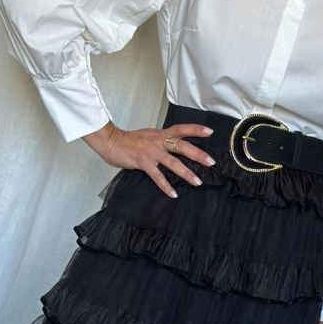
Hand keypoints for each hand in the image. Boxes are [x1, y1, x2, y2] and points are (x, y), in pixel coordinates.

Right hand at [82, 120, 216, 197]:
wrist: (111, 141)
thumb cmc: (129, 140)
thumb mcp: (148, 136)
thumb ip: (161, 140)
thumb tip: (172, 146)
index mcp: (161, 134)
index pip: (181, 129)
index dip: (196, 129)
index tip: (210, 132)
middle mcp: (158, 141)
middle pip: (182, 146)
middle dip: (198, 154)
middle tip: (211, 162)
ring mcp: (151, 152)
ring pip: (173, 162)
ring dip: (186, 173)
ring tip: (197, 182)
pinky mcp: (143, 162)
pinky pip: (157, 176)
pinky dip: (165, 186)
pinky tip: (173, 194)